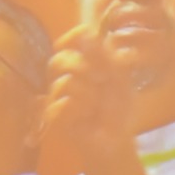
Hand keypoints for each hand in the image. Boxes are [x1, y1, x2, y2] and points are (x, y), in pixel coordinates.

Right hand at [44, 23, 138, 174]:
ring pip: (64, 81)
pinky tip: (85, 117)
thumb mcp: (120, 79)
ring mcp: (58, 94)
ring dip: (86, 94)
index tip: (83, 42)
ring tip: (95, 106)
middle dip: (85, 70)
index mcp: (86, 61)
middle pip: (61, 59)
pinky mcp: (53, 114)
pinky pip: (60, 103)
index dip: (75, 37)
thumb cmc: (118, 109)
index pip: (74, 38)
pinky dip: (77, 109)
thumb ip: (104, 56)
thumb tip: (85, 34)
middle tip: (102, 82)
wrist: (115, 140)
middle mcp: (69, 74)